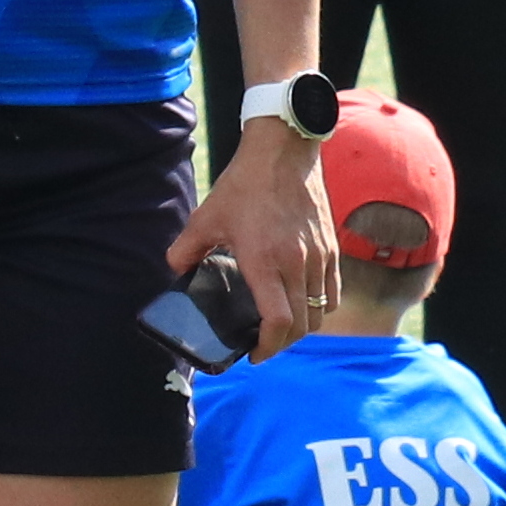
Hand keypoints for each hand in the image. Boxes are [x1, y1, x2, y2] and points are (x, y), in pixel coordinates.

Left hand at [173, 126, 334, 356]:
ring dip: (303, 328)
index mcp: (265, 261)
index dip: (267, 347)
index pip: (279, 322)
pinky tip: (302, 304)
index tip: (253, 354)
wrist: (283, 152)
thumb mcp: (206, 217)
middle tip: (263, 345)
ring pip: (320, 312)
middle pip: (302, 326)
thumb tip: (173, 271)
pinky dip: (320, 307)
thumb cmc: (245, 184)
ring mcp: (319, 257)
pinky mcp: (330, 249)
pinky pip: (332, 292)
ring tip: (282, 328)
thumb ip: (184, 250)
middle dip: (282, 344)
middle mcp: (297, 264)